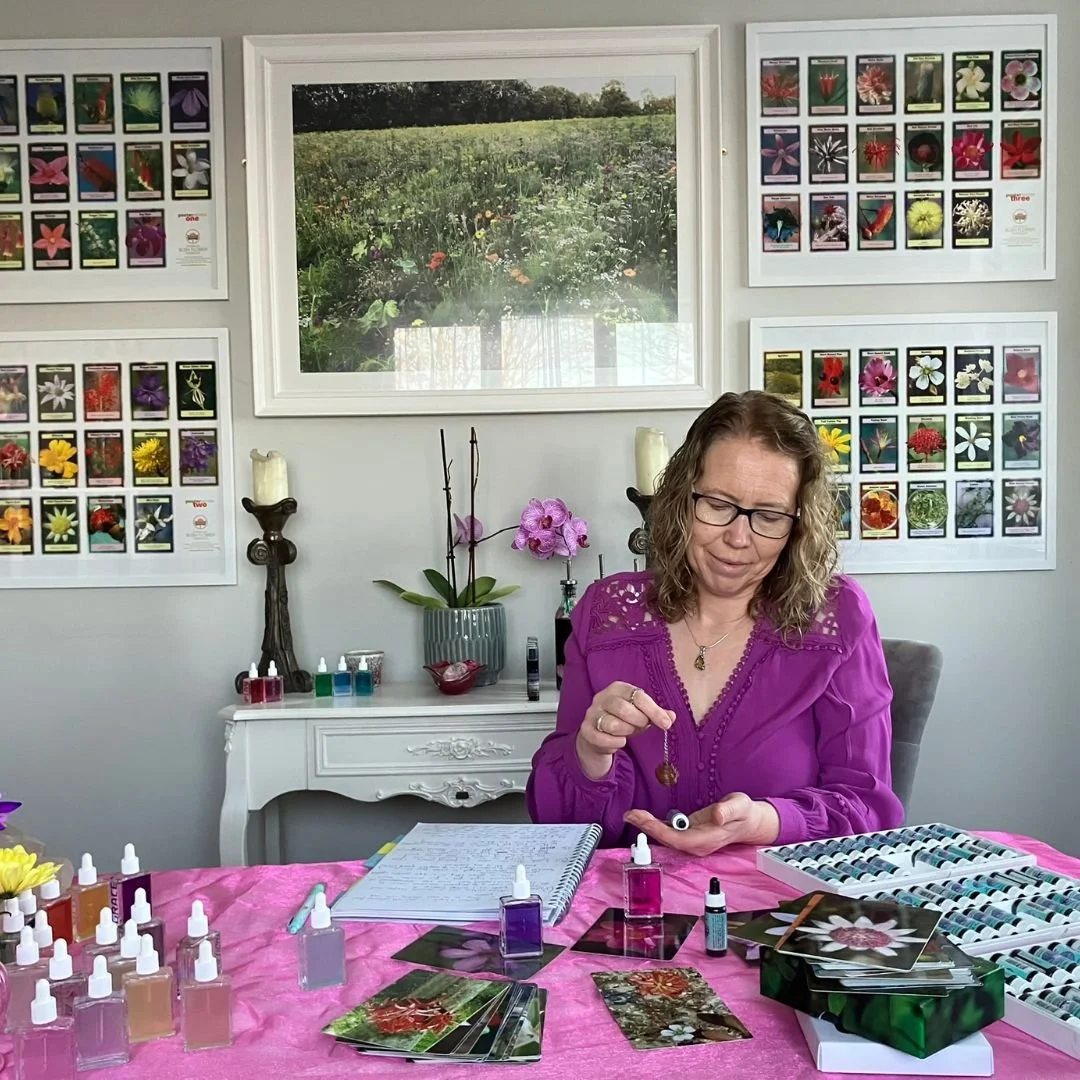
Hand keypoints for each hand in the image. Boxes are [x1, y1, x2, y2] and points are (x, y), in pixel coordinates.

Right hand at [575, 681, 673, 779]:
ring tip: (628, 732)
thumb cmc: (623, 721)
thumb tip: (672, 716)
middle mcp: (602, 697)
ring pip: (611, 724)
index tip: (666, 724)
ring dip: (626, 731)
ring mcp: (592, 713)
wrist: (598, 737)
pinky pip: (602, 738)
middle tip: (643, 726)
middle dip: (638, 720)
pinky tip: (619, 742)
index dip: (654, 711)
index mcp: (618, 688)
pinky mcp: (586, 730)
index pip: (637, 695)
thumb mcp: (641, 715)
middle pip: (622, 707)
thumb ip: (656, 714)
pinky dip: (615, 743)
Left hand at [623, 793, 779, 855]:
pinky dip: (654, 825)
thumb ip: (728, 811)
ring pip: (665, 837)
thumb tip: (716, 815)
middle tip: (630, 815)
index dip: (660, 831)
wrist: (748, 821)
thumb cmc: (744, 813)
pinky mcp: (688, 834)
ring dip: (647, 826)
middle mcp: (696, 844)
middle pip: (667, 840)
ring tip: (631, 815)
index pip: (679, 839)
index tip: (645, 821)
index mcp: (707, 840)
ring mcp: (691, 841)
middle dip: (647, 828)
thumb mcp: (741, 806)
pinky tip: (642, 818)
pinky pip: (668, 832)